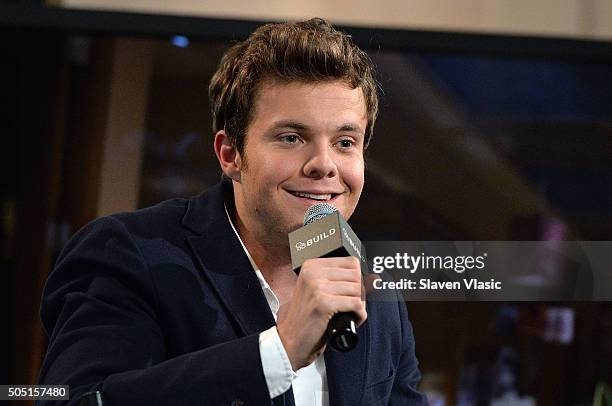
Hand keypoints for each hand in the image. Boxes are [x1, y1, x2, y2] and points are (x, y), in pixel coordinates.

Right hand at [276, 256, 365, 370]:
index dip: (357, 280)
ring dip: (359, 305)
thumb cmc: (306, 320)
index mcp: (312, 266)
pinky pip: (356, 304)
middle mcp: (313, 273)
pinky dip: (359, 315)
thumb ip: (339, 281)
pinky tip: (351, 320)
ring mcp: (317, 287)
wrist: (290, 342)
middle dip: (359, 293)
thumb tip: (373, 279)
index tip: (351, 293)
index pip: (351, 262)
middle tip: (351, 306)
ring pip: (357, 289)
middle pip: (356, 275)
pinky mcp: (323, 303)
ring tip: (349, 314)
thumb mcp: (318, 292)